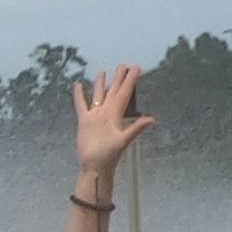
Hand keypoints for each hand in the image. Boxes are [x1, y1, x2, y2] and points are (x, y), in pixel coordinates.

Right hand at [73, 64, 151, 183]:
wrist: (94, 166)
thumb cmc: (109, 156)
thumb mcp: (123, 141)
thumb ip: (136, 129)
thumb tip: (152, 120)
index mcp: (116, 115)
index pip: (124, 93)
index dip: (130, 81)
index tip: (136, 68)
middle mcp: (107, 113)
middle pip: (113, 91)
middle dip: (118, 78)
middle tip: (123, 65)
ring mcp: (95, 117)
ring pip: (98, 95)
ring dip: (101, 84)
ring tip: (102, 72)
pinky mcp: (84, 121)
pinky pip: (81, 104)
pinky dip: (80, 95)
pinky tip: (79, 85)